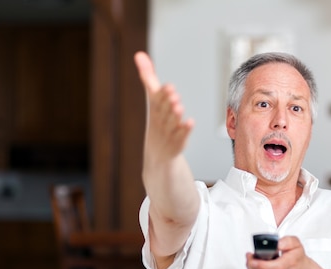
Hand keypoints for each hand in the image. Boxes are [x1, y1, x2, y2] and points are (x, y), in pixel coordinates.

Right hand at [134, 51, 193, 169]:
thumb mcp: (153, 98)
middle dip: (168, 103)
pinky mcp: (178, 141)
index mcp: (155, 109)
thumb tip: (139, 54)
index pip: (157, 101)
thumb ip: (148, 77)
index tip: (168, 86)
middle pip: (164, 111)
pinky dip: (185, 130)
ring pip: (172, 123)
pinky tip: (190, 122)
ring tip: (179, 106)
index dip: (162, 94)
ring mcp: (169, 132)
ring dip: (175, 115)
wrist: (158, 152)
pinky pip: (181, 136)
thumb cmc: (157, 119)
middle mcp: (161, 120)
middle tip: (174, 94)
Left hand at [246, 236, 314, 268]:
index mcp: (290, 263)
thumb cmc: (298, 260)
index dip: (261, 263)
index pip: (275, 267)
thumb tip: (277, 243)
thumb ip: (287, 241)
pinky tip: (253, 268)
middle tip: (249, 256)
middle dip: (252, 265)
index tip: (253, 257)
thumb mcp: (296, 245)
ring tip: (250, 260)